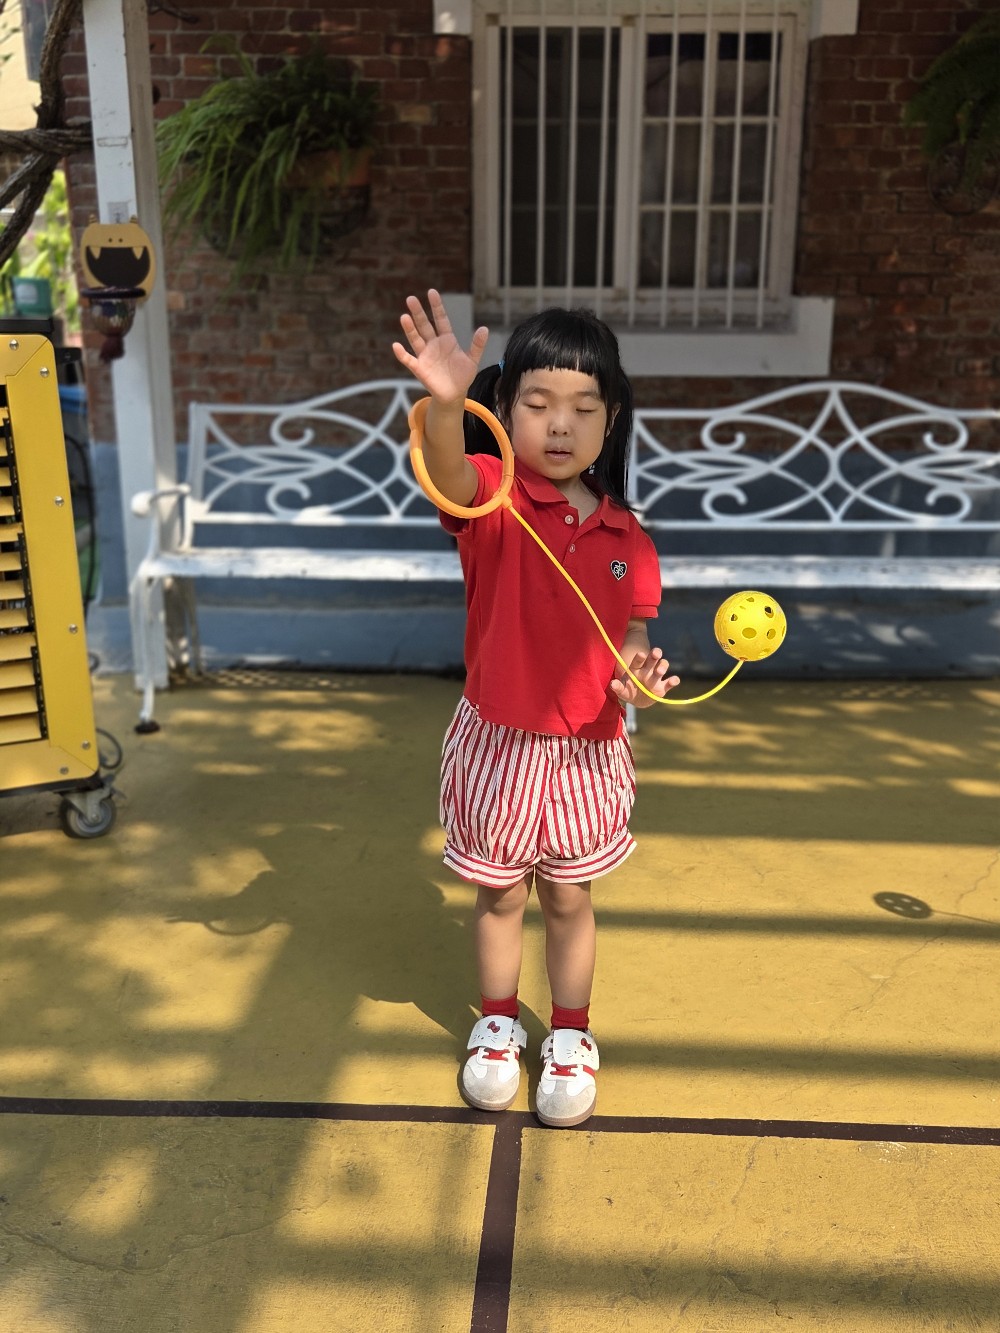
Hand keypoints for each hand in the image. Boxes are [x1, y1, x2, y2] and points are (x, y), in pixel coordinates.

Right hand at [392, 288, 489, 405]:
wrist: (454, 394)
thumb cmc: (462, 376)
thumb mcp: (472, 360)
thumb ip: (477, 345)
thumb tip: (484, 329)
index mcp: (447, 339)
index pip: (440, 319)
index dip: (436, 306)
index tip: (432, 292)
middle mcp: (433, 344)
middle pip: (424, 325)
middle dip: (418, 313)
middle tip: (411, 299)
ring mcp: (425, 355)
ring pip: (415, 339)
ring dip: (409, 329)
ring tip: (404, 317)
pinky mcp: (419, 368)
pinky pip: (408, 360)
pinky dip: (402, 354)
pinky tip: (396, 346)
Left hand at [609, 647, 679, 707]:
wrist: (636, 699)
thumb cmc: (628, 690)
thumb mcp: (621, 690)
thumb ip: (618, 687)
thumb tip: (613, 684)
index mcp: (636, 668)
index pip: (638, 660)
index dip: (640, 657)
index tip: (641, 654)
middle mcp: (648, 670)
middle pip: (653, 659)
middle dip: (654, 655)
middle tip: (656, 653)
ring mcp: (656, 677)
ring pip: (662, 666)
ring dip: (662, 666)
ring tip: (659, 671)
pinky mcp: (663, 687)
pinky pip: (670, 682)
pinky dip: (674, 680)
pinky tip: (674, 680)